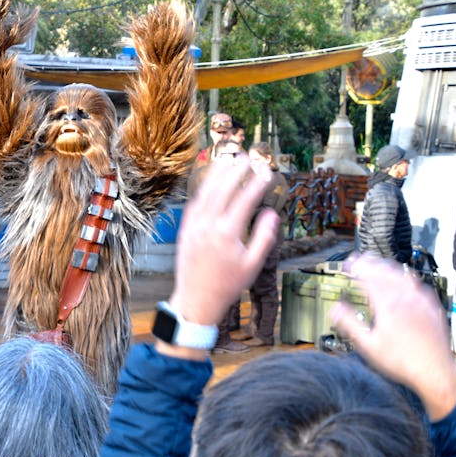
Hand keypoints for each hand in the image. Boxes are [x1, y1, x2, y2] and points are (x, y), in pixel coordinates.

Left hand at [169, 155, 278, 325]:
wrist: (196, 300)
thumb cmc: (227, 285)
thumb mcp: (252, 265)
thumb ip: (263, 237)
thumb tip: (271, 213)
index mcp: (227, 233)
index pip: (244, 200)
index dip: (256, 183)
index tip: (266, 171)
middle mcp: (207, 225)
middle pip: (223, 188)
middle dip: (236, 170)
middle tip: (248, 156)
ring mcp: (193, 226)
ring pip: (205, 192)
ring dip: (218, 173)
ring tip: (229, 160)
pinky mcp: (185, 229)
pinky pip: (194, 202)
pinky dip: (204, 189)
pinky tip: (212, 181)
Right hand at [330, 255, 455, 420]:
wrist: (436, 372)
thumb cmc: (402, 362)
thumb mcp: (368, 346)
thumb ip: (350, 323)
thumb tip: (334, 308)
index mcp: (388, 305)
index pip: (369, 277)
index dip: (356, 267)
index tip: (347, 264)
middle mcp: (406, 298)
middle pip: (385, 271)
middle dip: (370, 263)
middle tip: (358, 260)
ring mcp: (421, 301)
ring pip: (402, 275)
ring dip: (387, 267)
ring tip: (377, 264)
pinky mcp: (432, 307)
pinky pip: (417, 284)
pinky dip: (405, 277)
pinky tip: (403, 280)